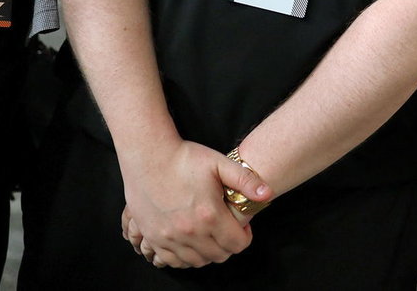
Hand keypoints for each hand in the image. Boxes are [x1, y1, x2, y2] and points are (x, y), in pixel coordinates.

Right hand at [116, 139, 270, 267]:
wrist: (149, 155)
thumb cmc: (185, 157)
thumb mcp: (220, 163)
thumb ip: (246, 180)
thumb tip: (267, 194)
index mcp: (210, 215)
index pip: (237, 244)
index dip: (245, 236)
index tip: (242, 225)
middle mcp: (190, 232)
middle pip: (219, 255)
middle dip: (228, 245)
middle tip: (227, 229)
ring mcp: (168, 237)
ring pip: (197, 261)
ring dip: (208, 252)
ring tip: (210, 235)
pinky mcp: (153, 237)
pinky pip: (171, 261)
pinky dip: (184, 257)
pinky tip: (189, 242)